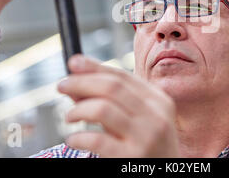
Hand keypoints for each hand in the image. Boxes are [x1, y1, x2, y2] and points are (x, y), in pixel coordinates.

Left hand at [58, 54, 180, 157]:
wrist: (166, 177)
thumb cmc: (150, 148)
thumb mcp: (140, 120)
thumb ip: (113, 101)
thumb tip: (76, 81)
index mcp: (159, 101)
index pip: (123, 76)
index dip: (95, 66)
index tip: (73, 62)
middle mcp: (156, 116)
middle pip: (112, 87)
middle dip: (81, 82)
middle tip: (61, 86)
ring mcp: (146, 137)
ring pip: (103, 108)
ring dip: (78, 110)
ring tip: (69, 117)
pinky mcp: (132, 158)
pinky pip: (97, 140)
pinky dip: (79, 137)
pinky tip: (73, 139)